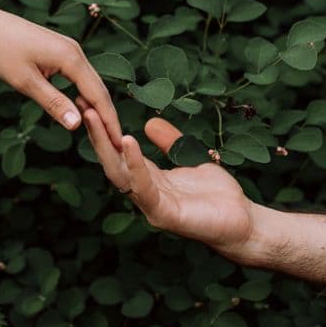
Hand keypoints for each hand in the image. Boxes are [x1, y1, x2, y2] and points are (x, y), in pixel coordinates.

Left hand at [0, 3, 122, 147]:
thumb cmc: (2, 51)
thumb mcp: (26, 81)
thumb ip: (53, 103)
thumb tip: (77, 125)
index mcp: (71, 58)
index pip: (98, 96)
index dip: (110, 121)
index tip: (118, 142)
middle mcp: (76, 51)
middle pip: (99, 89)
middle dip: (109, 117)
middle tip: (117, 144)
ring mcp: (70, 49)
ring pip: (91, 83)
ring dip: (97, 107)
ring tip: (104, 132)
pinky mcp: (61, 51)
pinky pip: (80, 76)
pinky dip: (85, 95)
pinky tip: (82, 110)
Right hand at [81, 109, 254, 255]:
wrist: (244, 223)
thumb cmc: (218, 196)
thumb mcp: (192, 159)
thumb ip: (171, 143)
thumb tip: (149, 122)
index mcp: (149, 179)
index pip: (118, 152)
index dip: (104, 129)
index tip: (89, 103)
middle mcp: (144, 192)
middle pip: (111, 161)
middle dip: (95, 133)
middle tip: (81, 105)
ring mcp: (152, 206)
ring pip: (120, 174)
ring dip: (106, 146)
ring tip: (94, 118)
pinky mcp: (164, 215)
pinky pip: (145, 188)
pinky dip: (135, 165)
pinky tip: (128, 142)